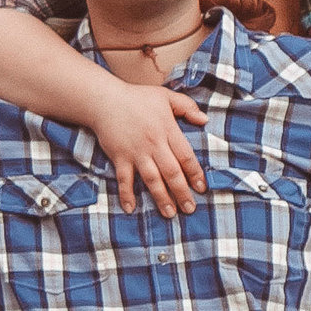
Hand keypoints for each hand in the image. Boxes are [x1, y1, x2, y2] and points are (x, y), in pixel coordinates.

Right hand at [90, 80, 208, 216]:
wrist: (105, 100)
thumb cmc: (137, 98)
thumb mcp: (166, 97)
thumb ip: (187, 107)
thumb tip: (205, 120)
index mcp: (167, 130)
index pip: (186, 156)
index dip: (195, 174)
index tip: (202, 188)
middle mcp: (154, 144)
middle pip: (172, 173)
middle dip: (182, 192)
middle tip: (190, 209)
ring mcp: (136, 152)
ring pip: (152, 179)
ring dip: (161, 198)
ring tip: (170, 213)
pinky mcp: (120, 157)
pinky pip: (124, 179)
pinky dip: (126, 194)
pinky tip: (130, 208)